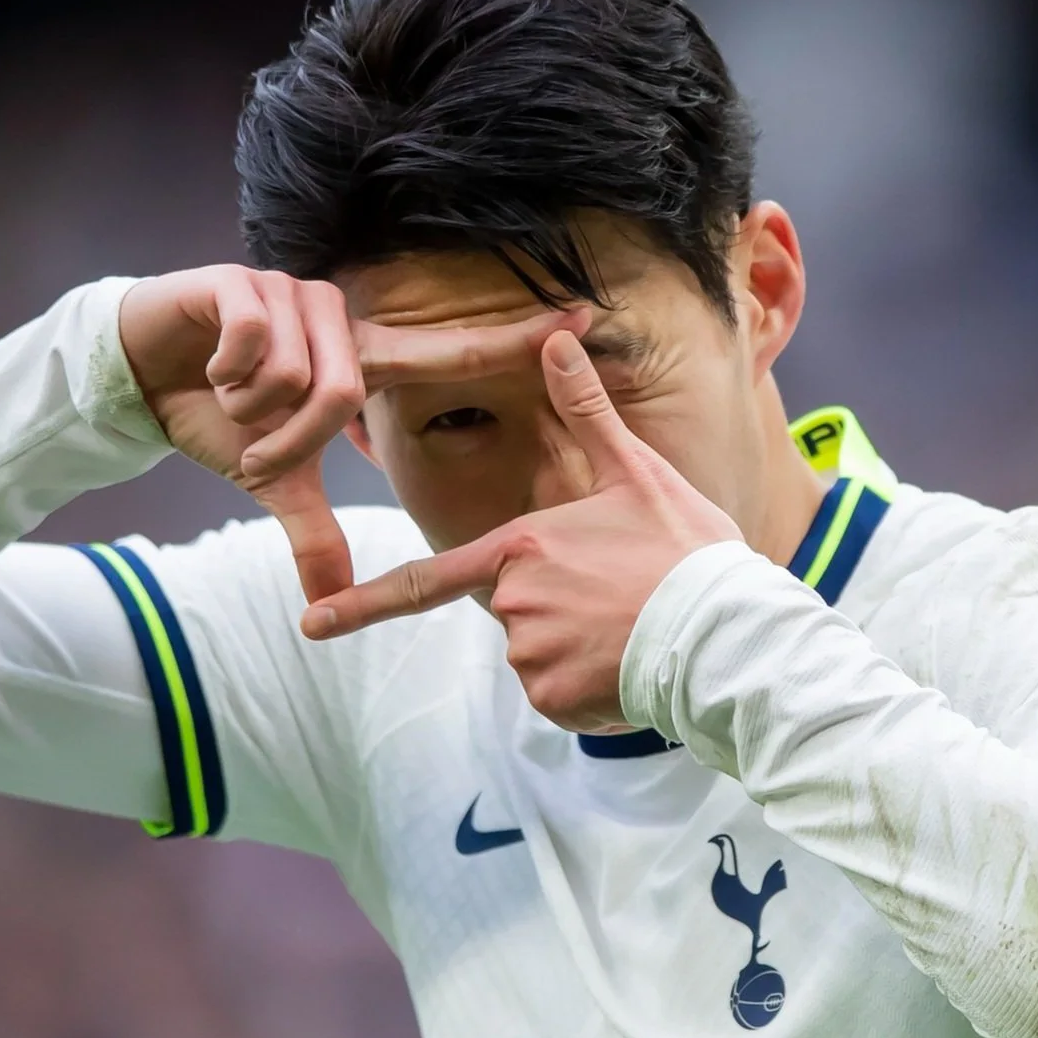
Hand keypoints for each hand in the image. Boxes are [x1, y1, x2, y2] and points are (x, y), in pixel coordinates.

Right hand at [119, 266, 585, 601]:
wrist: (141, 374)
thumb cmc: (221, 419)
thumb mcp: (274, 481)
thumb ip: (311, 533)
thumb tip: (328, 605)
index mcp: (360, 359)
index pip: (448, 349)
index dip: (512, 337)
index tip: (585, 316)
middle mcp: (337, 318)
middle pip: (344, 393)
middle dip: (289, 439)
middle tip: (257, 444)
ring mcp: (290, 294)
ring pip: (297, 375)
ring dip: (252, 410)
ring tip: (229, 399)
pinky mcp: (241, 282)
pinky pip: (254, 341)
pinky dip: (226, 373)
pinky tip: (209, 366)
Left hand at [299, 329, 742, 730]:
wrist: (728, 633)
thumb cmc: (686, 549)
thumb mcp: (637, 472)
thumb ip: (584, 411)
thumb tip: (555, 337)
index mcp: (520, 548)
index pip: (424, 581)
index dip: (360, 604)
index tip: (310, 623)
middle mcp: (512, 604)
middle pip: (513, 610)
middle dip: (557, 610)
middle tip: (619, 597)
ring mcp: (531, 656)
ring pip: (538, 655)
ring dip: (577, 650)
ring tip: (632, 630)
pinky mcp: (556, 700)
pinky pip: (560, 696)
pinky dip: (590, 689)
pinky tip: (632, 665)